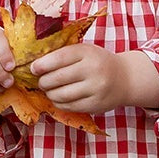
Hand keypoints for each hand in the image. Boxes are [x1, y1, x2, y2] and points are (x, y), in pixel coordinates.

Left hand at [31, 45, 158, 113]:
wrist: (125, 79)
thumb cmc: (98, 62)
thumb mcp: (85, 51)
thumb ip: (64, 54)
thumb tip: (35, 64)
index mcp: (88, 52)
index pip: (59, 58)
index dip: (42, 65)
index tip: (33, 69)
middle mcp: (93, 70)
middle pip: (57, 78)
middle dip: (43, 81)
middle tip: (41, 81)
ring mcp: (95, 89)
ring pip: (61, 95)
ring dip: (50, 94)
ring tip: (49, 90)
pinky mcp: (95, 105)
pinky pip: (69, 106)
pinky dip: (59, 103)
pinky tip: (59, 98)